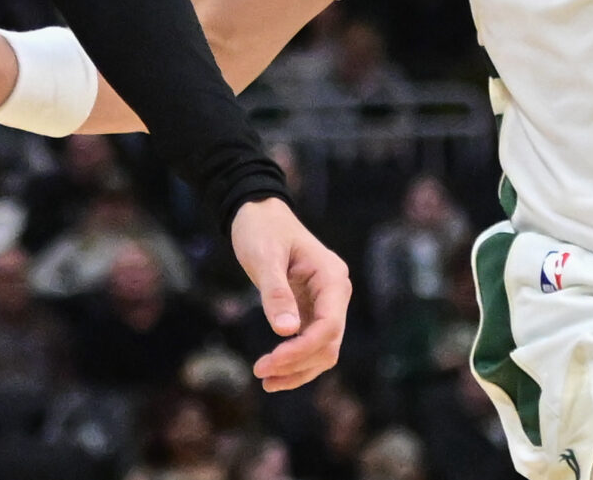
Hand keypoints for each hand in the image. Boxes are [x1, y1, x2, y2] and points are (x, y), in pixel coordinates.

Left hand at [229, 197, 350, 391]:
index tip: (271, 362)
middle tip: (261, 373)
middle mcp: (335, 293)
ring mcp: (325, 303)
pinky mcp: (311, 309)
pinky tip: (273, 371)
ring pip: (323, 349)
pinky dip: (295, 360)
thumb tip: (286, 331)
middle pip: (328, 343)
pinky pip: (310, 342)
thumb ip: (276, 293)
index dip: (302, 349)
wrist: (257, 212)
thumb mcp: (264, 257)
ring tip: (266, 381)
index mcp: (332, 277)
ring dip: (298, 369)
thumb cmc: (261, 228)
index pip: (329, 326)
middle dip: (297, 363)